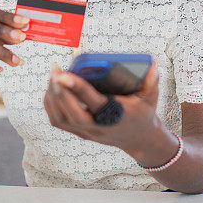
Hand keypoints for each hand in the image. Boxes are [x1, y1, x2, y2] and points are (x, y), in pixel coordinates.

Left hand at [43, 60, 160, 153]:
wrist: (139, 139)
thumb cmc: (143, 113)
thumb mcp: (151, 97)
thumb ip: (152, 80)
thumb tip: (152, 63)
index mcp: (115, 116)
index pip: (92, 102)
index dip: (77, 88)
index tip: (64, 74)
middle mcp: (98, 127)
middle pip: (71, 113)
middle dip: (59, 91)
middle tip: (56, 69)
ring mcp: (87, 132)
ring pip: (60, 118)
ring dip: (52, 96)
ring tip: (53, 75)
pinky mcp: (80, 133)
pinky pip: (58, 120)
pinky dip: (50, 104)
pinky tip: (51, 88)